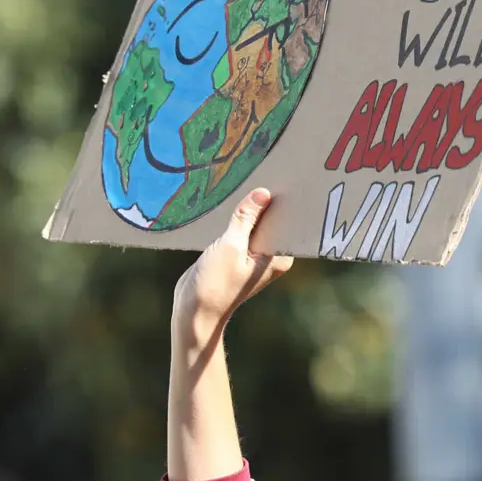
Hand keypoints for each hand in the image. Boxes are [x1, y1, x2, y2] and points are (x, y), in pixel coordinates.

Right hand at [172, 188, 293, 342]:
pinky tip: (232, 202)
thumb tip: (263, 193)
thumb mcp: (230, 246)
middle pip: (271, 221)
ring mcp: (255, 255)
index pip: (287, 223)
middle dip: (266, 202)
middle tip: (265, 169)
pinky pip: (241, 230)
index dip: (285, 201)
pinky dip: (236, 220)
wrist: (194, 310)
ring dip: (248, 209)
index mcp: (279, 257)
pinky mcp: (238, 254)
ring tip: (247, 179)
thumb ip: (245, 219)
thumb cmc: (215, 284)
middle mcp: (272, 256)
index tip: (286, 176)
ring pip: (254, 224)